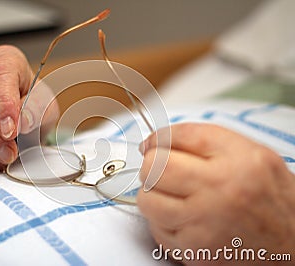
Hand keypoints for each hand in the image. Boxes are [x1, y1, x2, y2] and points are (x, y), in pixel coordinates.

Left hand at [138, 123, 294, 264]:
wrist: (293, 246)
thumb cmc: (272, 200)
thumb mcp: (253, 155)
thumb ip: (206, 141)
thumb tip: (157, 142)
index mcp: (238, 159)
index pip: (178, 136)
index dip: (157, 138)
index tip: (152, 144)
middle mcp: (221, 190)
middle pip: (154, 167)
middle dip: (151, 166)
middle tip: (160, 171)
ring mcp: (205, 223)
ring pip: (146, 200)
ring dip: (152, 196)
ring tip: (172, 197)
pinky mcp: (194, 250)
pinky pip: (156, 229)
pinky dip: (162, 222)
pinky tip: (182, 219)